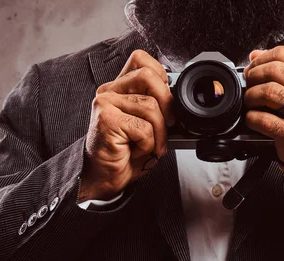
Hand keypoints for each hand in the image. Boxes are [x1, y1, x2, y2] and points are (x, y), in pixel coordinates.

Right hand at [79, 50, 174, 201]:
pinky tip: (136, 151)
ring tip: (149, 146)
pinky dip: (148, 144)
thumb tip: (179, 101)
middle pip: (148, 76)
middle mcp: (109, 91)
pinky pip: (143, 127)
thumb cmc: (125, 153)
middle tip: (168, 126)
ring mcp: (105, 103)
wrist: (104, 177)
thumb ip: (158, 107)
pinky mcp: (106, 120)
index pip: (141, 59)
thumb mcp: (148, 125)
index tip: (165, 101)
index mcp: (119, 88)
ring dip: (159, 134)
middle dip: (167, 104)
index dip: (160, 75)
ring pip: (151, 106)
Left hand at [243, 46, 283, 168]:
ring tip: (250, 101)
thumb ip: (281, 67)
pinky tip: (252, 118)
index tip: (253, 68)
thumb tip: (255, 55)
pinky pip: (265, 120)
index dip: (261, 59)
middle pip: (275, 70)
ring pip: (270, 92)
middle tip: (249, 84)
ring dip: (251, 95)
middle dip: (254, 76)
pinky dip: (252, 118)